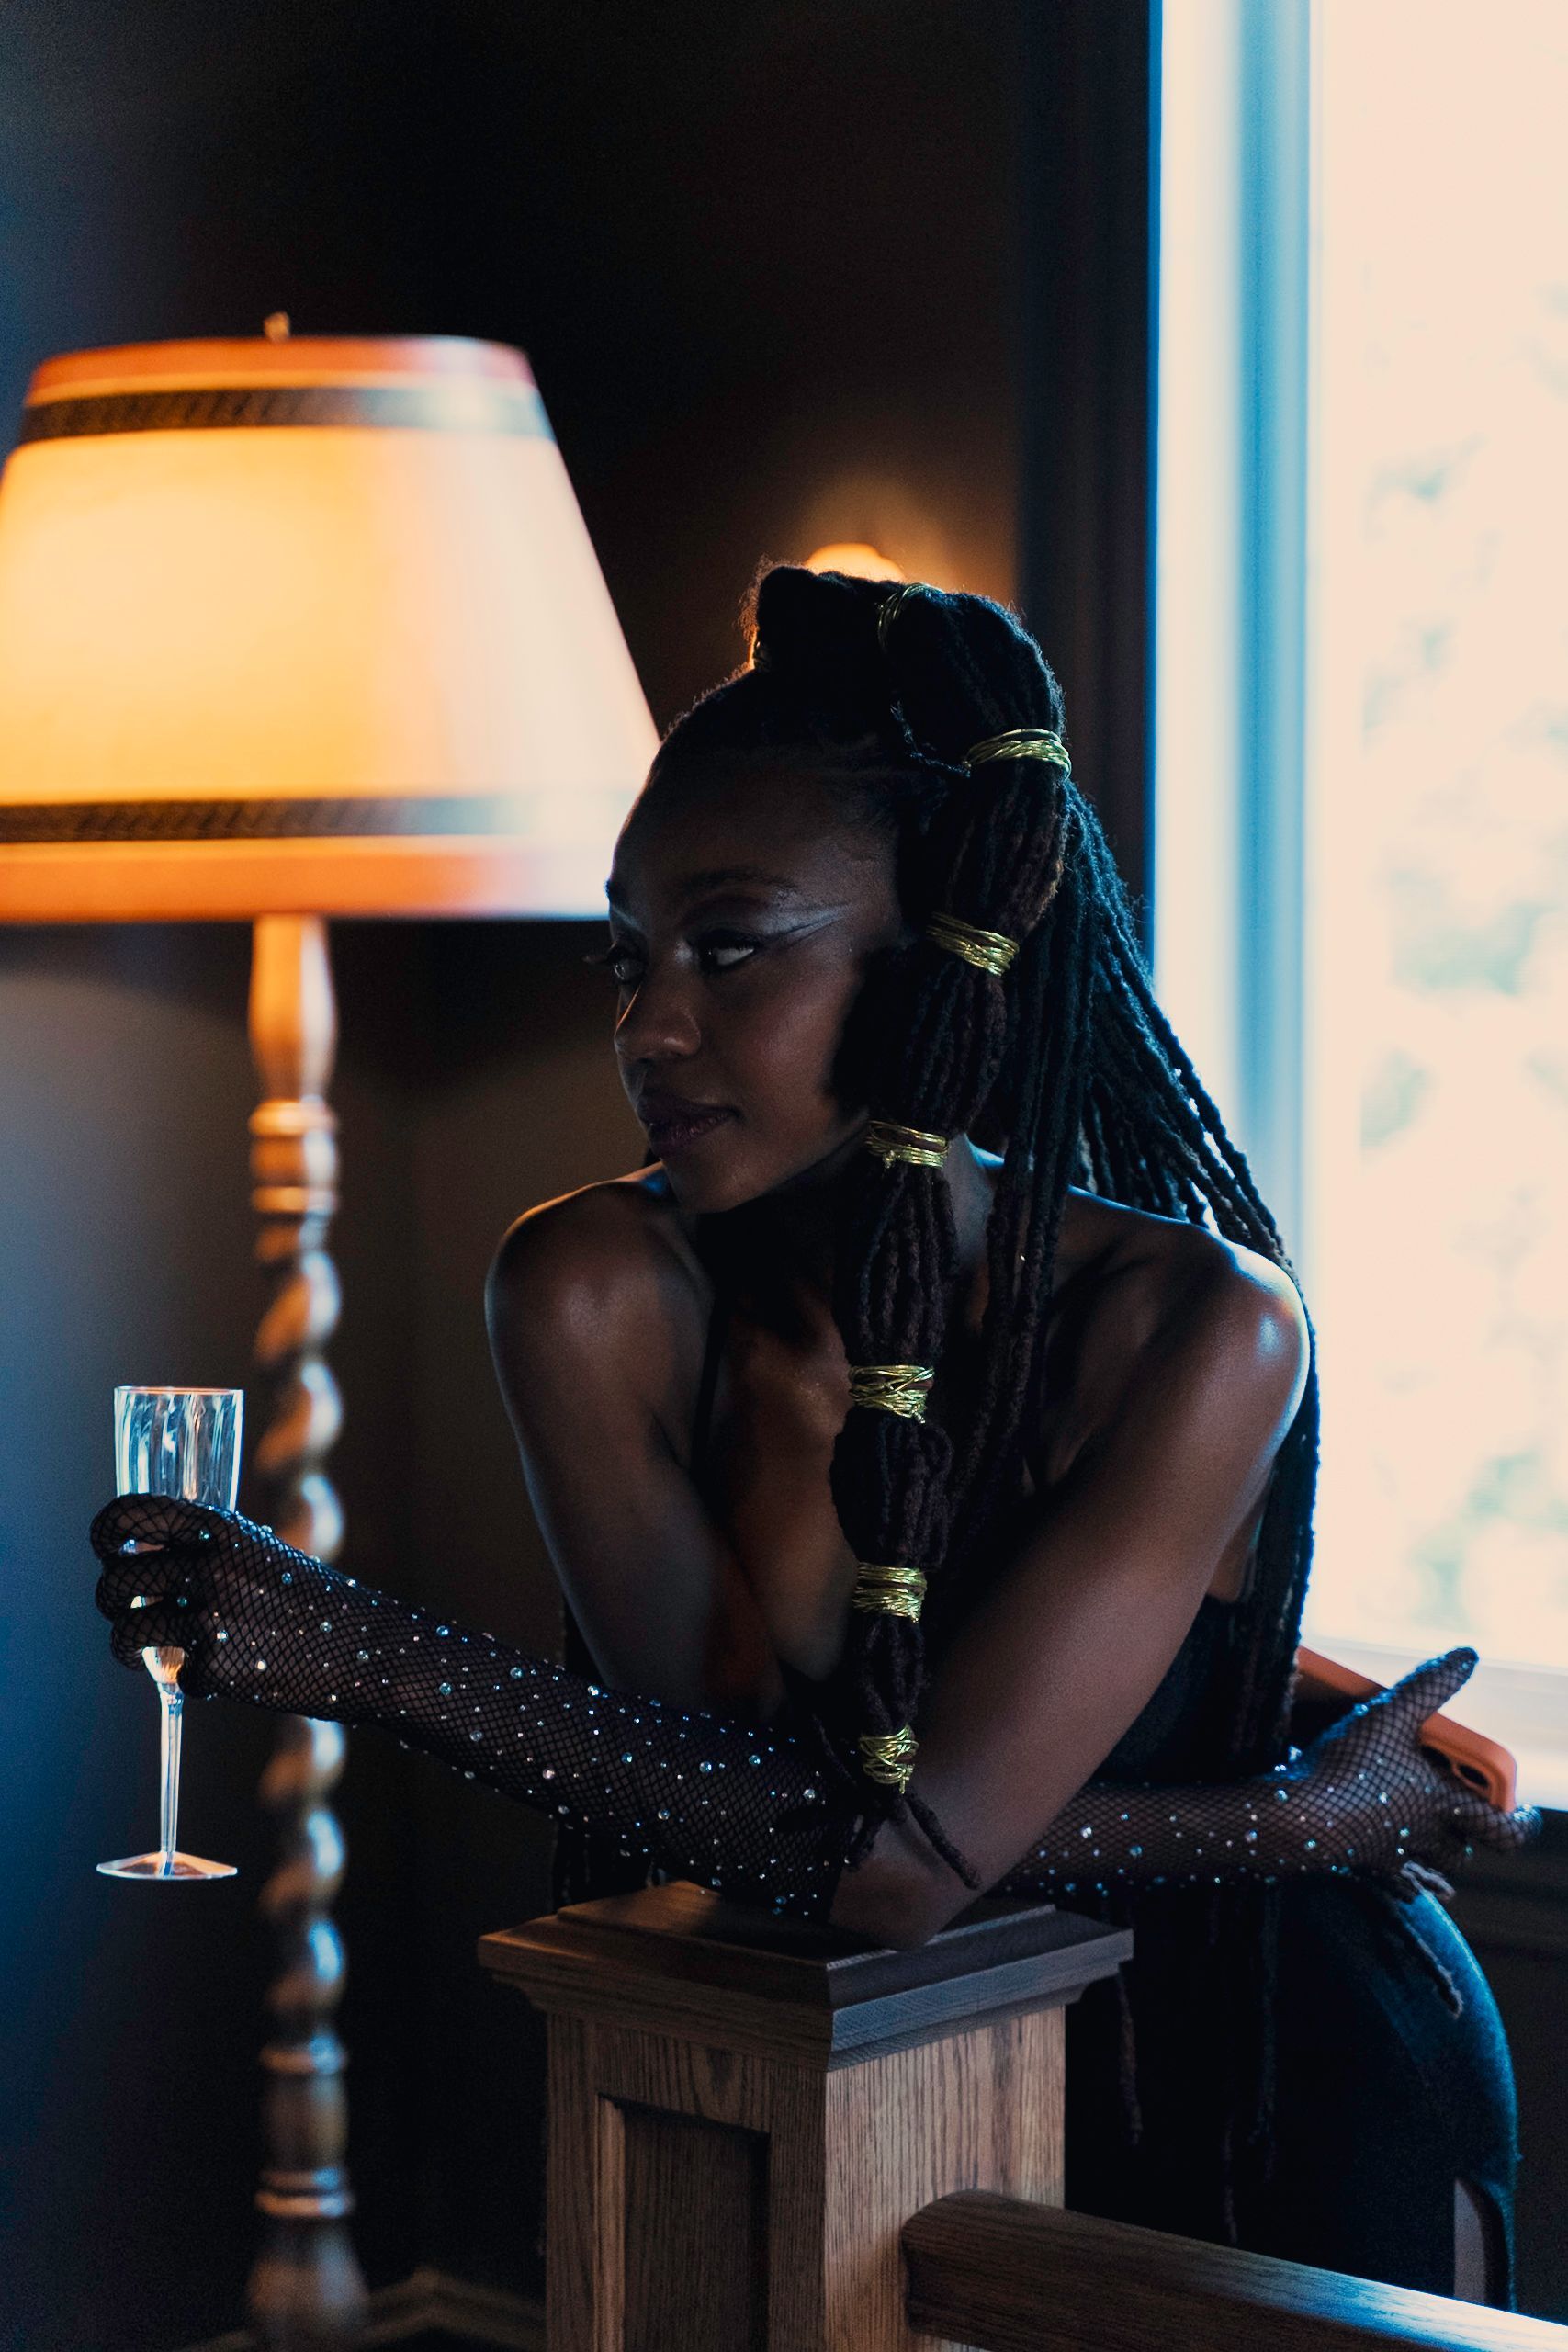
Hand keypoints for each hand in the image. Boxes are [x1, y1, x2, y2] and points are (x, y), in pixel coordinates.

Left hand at [91, 1495, 359, 1719]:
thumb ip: (206, 1551)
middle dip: (111, 1601)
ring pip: (125, 1633)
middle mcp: (208, 1566)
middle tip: (129, 1611)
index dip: (106, 1533)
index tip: (110, 1549)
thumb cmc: (312, 1598)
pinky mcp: (215, 1666)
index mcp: (218, 1528)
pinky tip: (223, 1674)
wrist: (367, 1647)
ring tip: (150, 1651)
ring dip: (129, 1646)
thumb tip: (146, 1558)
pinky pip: (174, 1676)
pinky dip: (193, 1680)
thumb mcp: (260, 1553)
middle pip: (115, 1581)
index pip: (129, 1515)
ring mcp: (209, 1617)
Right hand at [1287, 1648, 1538, 1885]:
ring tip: (1426, 1824)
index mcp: (1442, 1804)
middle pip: (1463, 1846)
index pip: (1502, 1828)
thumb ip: (1429, 1685)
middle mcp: (1424, 1835)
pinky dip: (1399, 1869)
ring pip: (1430, 1861)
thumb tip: (1469, 1656)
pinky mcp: (1362, 1865)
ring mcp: (1393, 1856)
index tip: (1525, 1813)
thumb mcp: (1390, 1715)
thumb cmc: (1350, 1768)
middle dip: (1467, 1831)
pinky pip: (1392, 1877)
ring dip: (1435, 1846)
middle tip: (1463, 1809)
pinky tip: (1384, 1851)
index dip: (1520, 1823)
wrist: (1298, 1820)